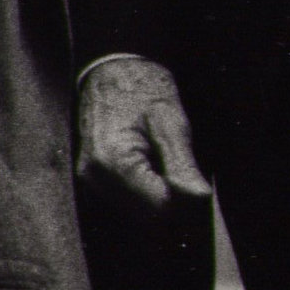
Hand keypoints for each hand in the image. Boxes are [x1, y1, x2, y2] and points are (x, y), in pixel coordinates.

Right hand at [75, 56, 211, 213]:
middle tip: (190, 181)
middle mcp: (94, 179)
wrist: (112, 69)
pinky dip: (148, 199)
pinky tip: (156, 176)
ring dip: (162, 205)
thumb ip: (183, 165)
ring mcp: (90, 183)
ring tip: (170, 172)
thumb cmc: (140, 87)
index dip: (186, 205)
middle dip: (176, 208)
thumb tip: (199, 199)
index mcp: (112, 162)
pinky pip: (128, 206)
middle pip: (147, 220)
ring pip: (138, 218)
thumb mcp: (170, 121)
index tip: (199, 188)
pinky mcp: (93, 183)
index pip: (159, 210)